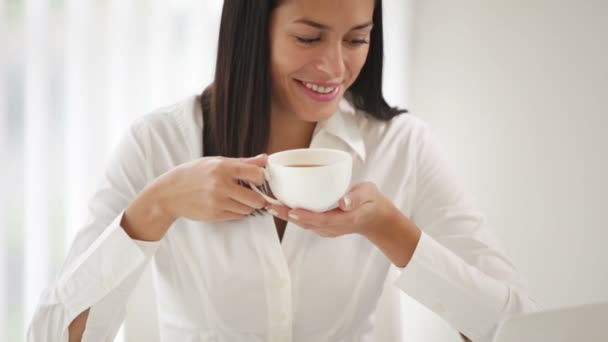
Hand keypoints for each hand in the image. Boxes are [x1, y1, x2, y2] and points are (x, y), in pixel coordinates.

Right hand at [122, 154, 268, 240]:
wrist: (169, 193)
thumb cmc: (194, 174)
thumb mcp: (216, 162)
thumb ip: (243, 162)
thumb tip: (265, 159)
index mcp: (223, 167)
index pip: (256, 174)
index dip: (261, 178)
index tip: (257, 179)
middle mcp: (221, 184)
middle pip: (256, 198)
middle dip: (258, 198)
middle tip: (252, 194)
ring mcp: (218, 201)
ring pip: (248, 209)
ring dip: (247, 206)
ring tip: (237, 198)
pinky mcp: (215, 215)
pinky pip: (237, 216)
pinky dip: (237, 211)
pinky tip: (228, 204)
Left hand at [267, 182, 392, 237]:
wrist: (377, 218)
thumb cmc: (372, 203)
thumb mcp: (369, 194)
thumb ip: (356, 197)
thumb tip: (343, 202)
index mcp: (344, 220)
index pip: (321, 220)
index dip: (305, 216)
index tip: (291, 210)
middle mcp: (332, 227)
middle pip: (306, 223)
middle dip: (287, 215)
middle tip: (270, 205)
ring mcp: (327, 228)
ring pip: (304, 223)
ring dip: (287, 215)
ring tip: (270, 205)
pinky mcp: (324, 225)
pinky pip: (306, 221)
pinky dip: (294, 215)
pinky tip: (283, 205)